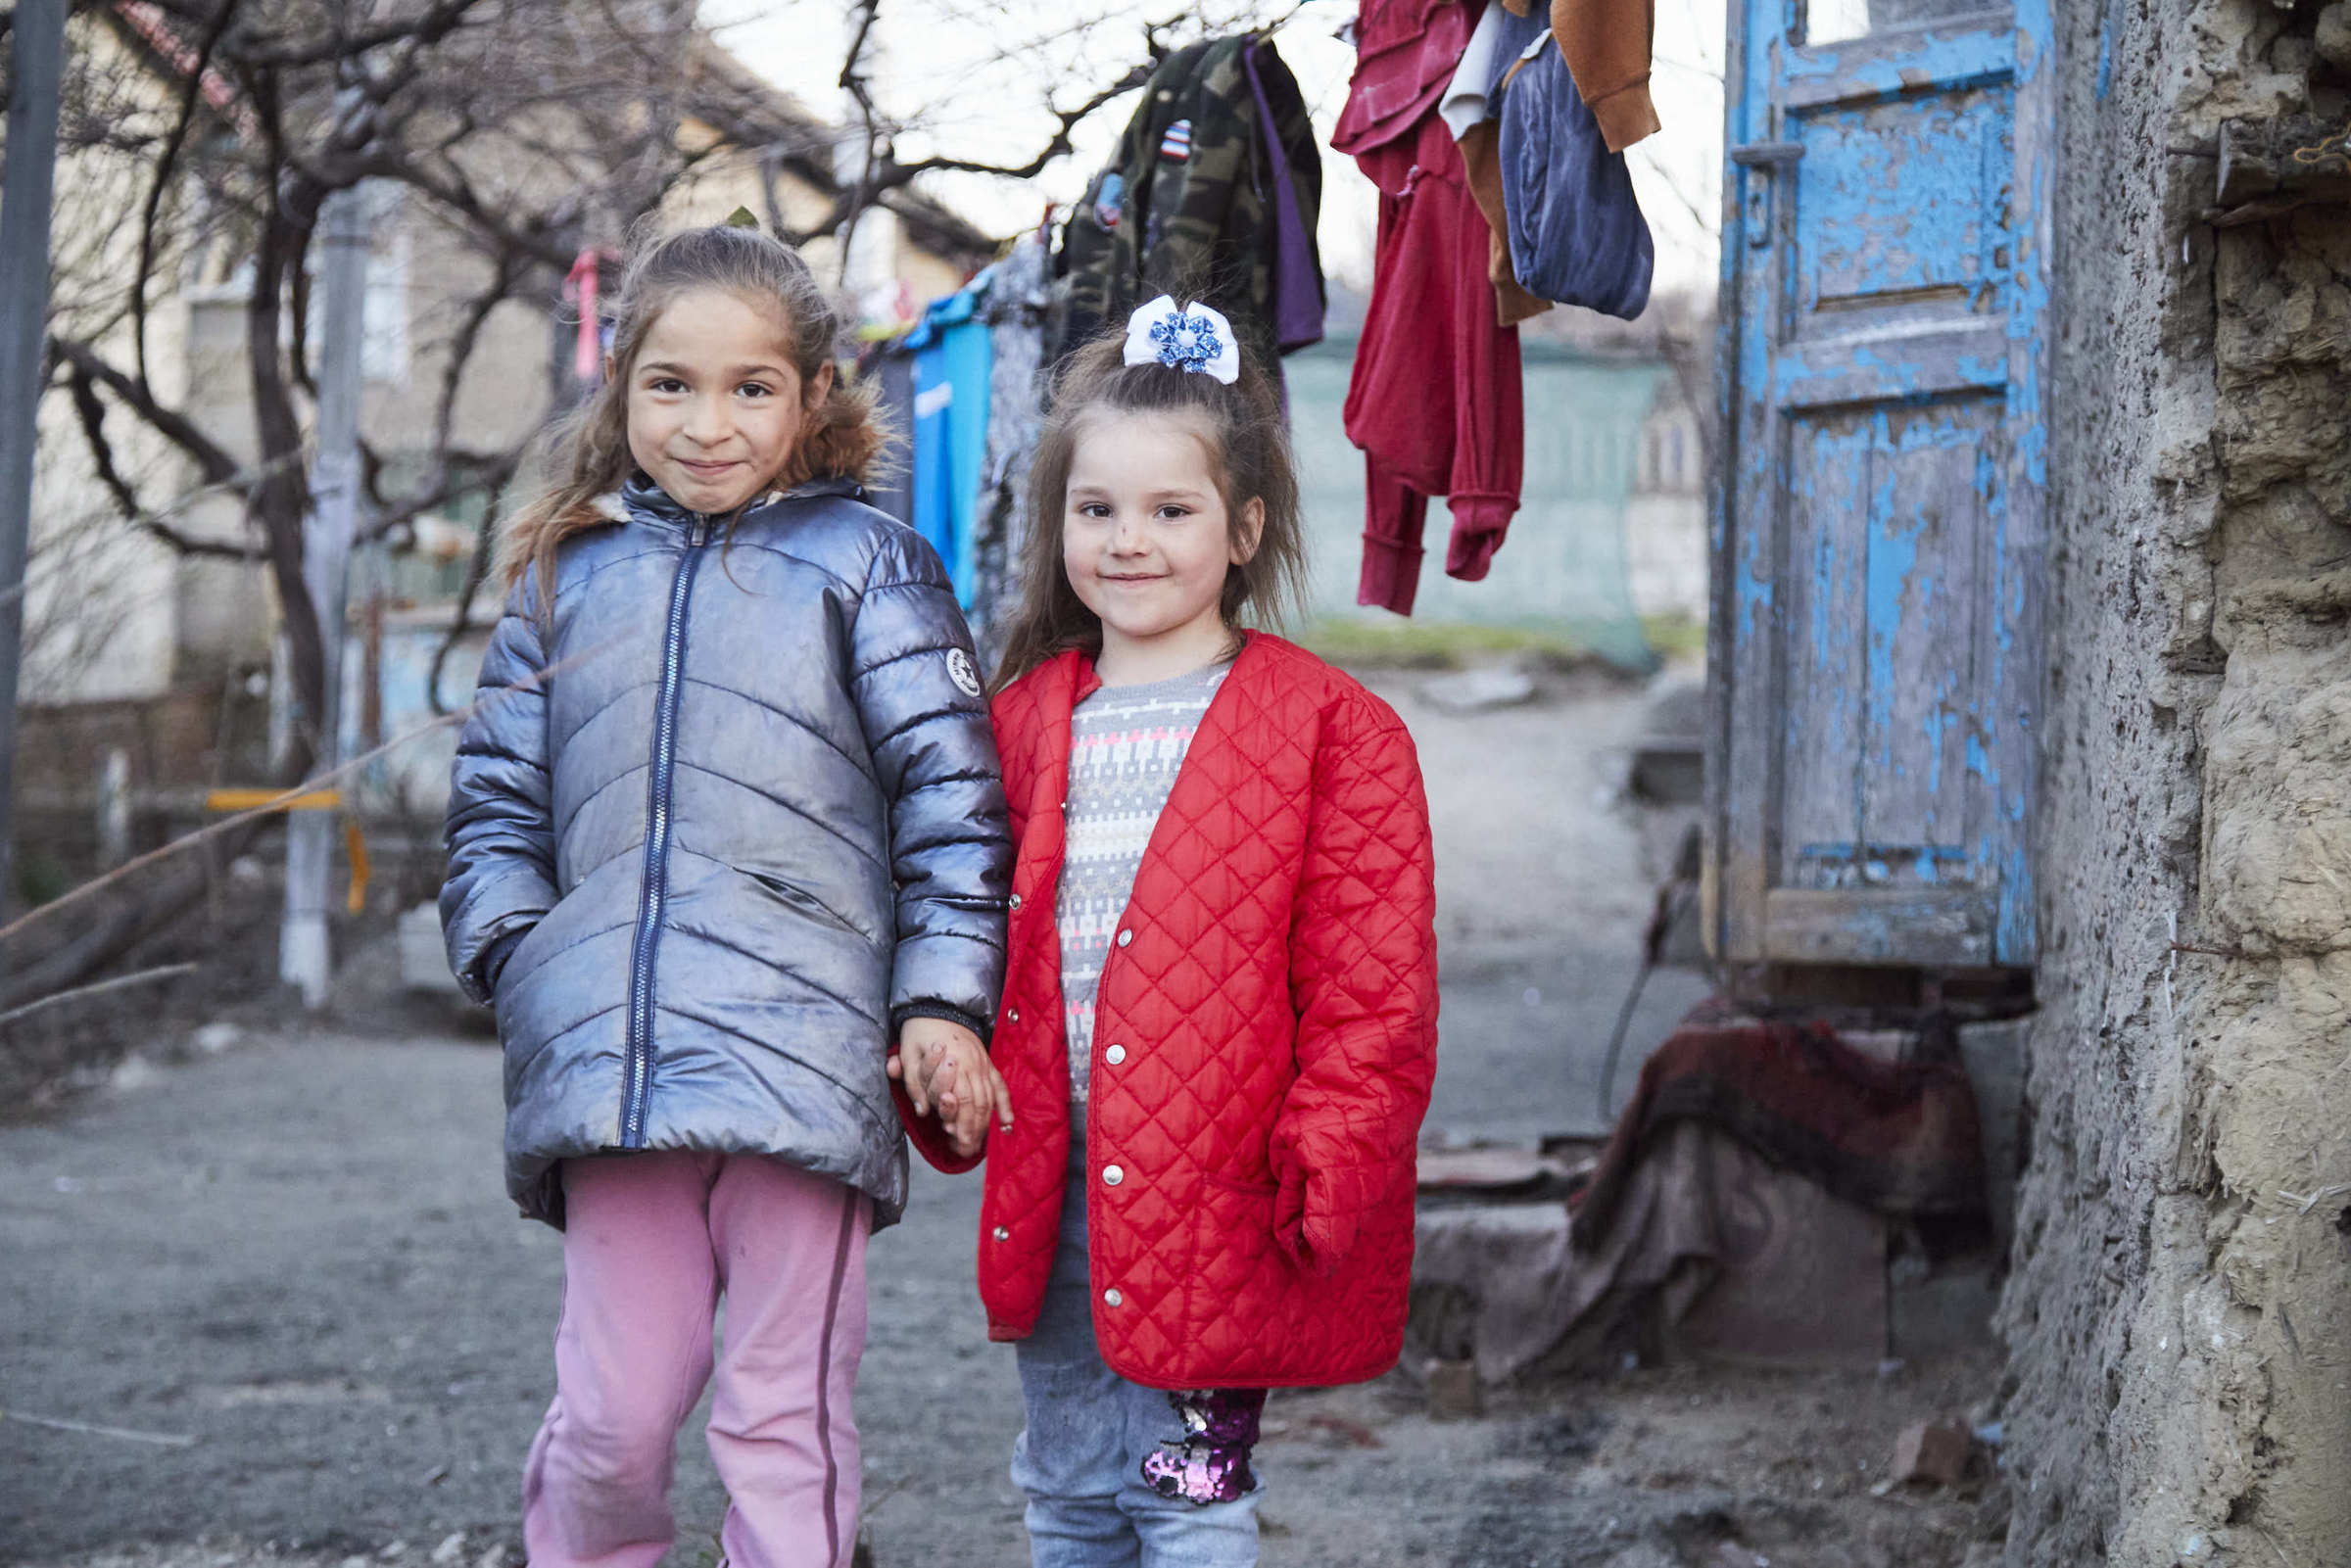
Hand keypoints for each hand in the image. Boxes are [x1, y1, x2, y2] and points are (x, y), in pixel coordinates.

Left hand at [890, 1017, 1012, 1157]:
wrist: (937, 1009)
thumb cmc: (920, 1034)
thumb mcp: (908, 1054)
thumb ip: (913, 1083)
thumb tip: (922, 1110)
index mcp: (953, 1061)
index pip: (961, 1098)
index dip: (959, 1121)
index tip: (953, 1138)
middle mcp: (972, 1064)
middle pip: (978, 1102)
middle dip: (973, 1129)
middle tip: (966, 1150)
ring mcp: (983, 1064)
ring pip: (990, 1098)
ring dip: (986, 1123)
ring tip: (978, 1144)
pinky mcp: (988, 1064)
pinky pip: (1001, 1087)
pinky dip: (1005, 1106)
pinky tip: (1007, 1124)